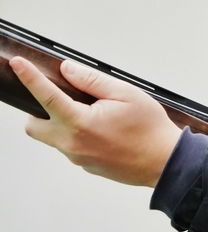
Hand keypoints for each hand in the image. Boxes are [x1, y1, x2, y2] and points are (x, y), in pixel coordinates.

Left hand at [9, 57, 181, 186]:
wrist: (166, 162)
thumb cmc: (151, 130)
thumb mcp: (126, 94)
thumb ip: (93, 81)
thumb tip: (69, 71)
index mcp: (81, 123)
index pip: (46, 96)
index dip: (29, 78)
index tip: (18, 65)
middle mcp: (73, 144)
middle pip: (35, 126)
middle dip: (39, 110)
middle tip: (62, 100)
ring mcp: (78, 158)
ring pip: (53, 138)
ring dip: (61, 123)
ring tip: (93, 116)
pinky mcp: (86, 166)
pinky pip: (71, 147)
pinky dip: (77, 135)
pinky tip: (103, 131)